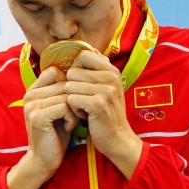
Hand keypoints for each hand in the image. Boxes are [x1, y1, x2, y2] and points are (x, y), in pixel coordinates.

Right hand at [7, 66, 78, 188]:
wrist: (44, 160)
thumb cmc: (56, 133)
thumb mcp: (59, 109)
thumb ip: (63, 92)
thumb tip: (81, 73)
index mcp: (33, 90)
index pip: (54, 71)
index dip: (69, 83)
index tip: (73, 100)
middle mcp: (30, 95)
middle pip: (63, 83)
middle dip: (75, 99)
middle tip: (75, 115)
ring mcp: (32, 105)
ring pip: (66, 95)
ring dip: (74, 110)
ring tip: (70, 122)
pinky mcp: (38, 116)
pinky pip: (65, 107)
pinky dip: (71, 118)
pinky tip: (66, 128)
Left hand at [65, 50, 142, 178]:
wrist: (118, 139)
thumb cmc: (107, 112)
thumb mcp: (106, 87)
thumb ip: (96, 70)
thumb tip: (83, 50)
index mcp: (111, 70)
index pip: (83, 55)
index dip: (75, 68)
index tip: (80, 82)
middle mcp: (110, 77)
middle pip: (72, 71)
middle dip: (72, 87)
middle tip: (84, 100)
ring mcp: (105, 90)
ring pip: (69, 86)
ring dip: (72, 100)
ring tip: (84, 108)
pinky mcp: (97, 104)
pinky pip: (71, 99)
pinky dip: (73, 109)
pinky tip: (84, 115)